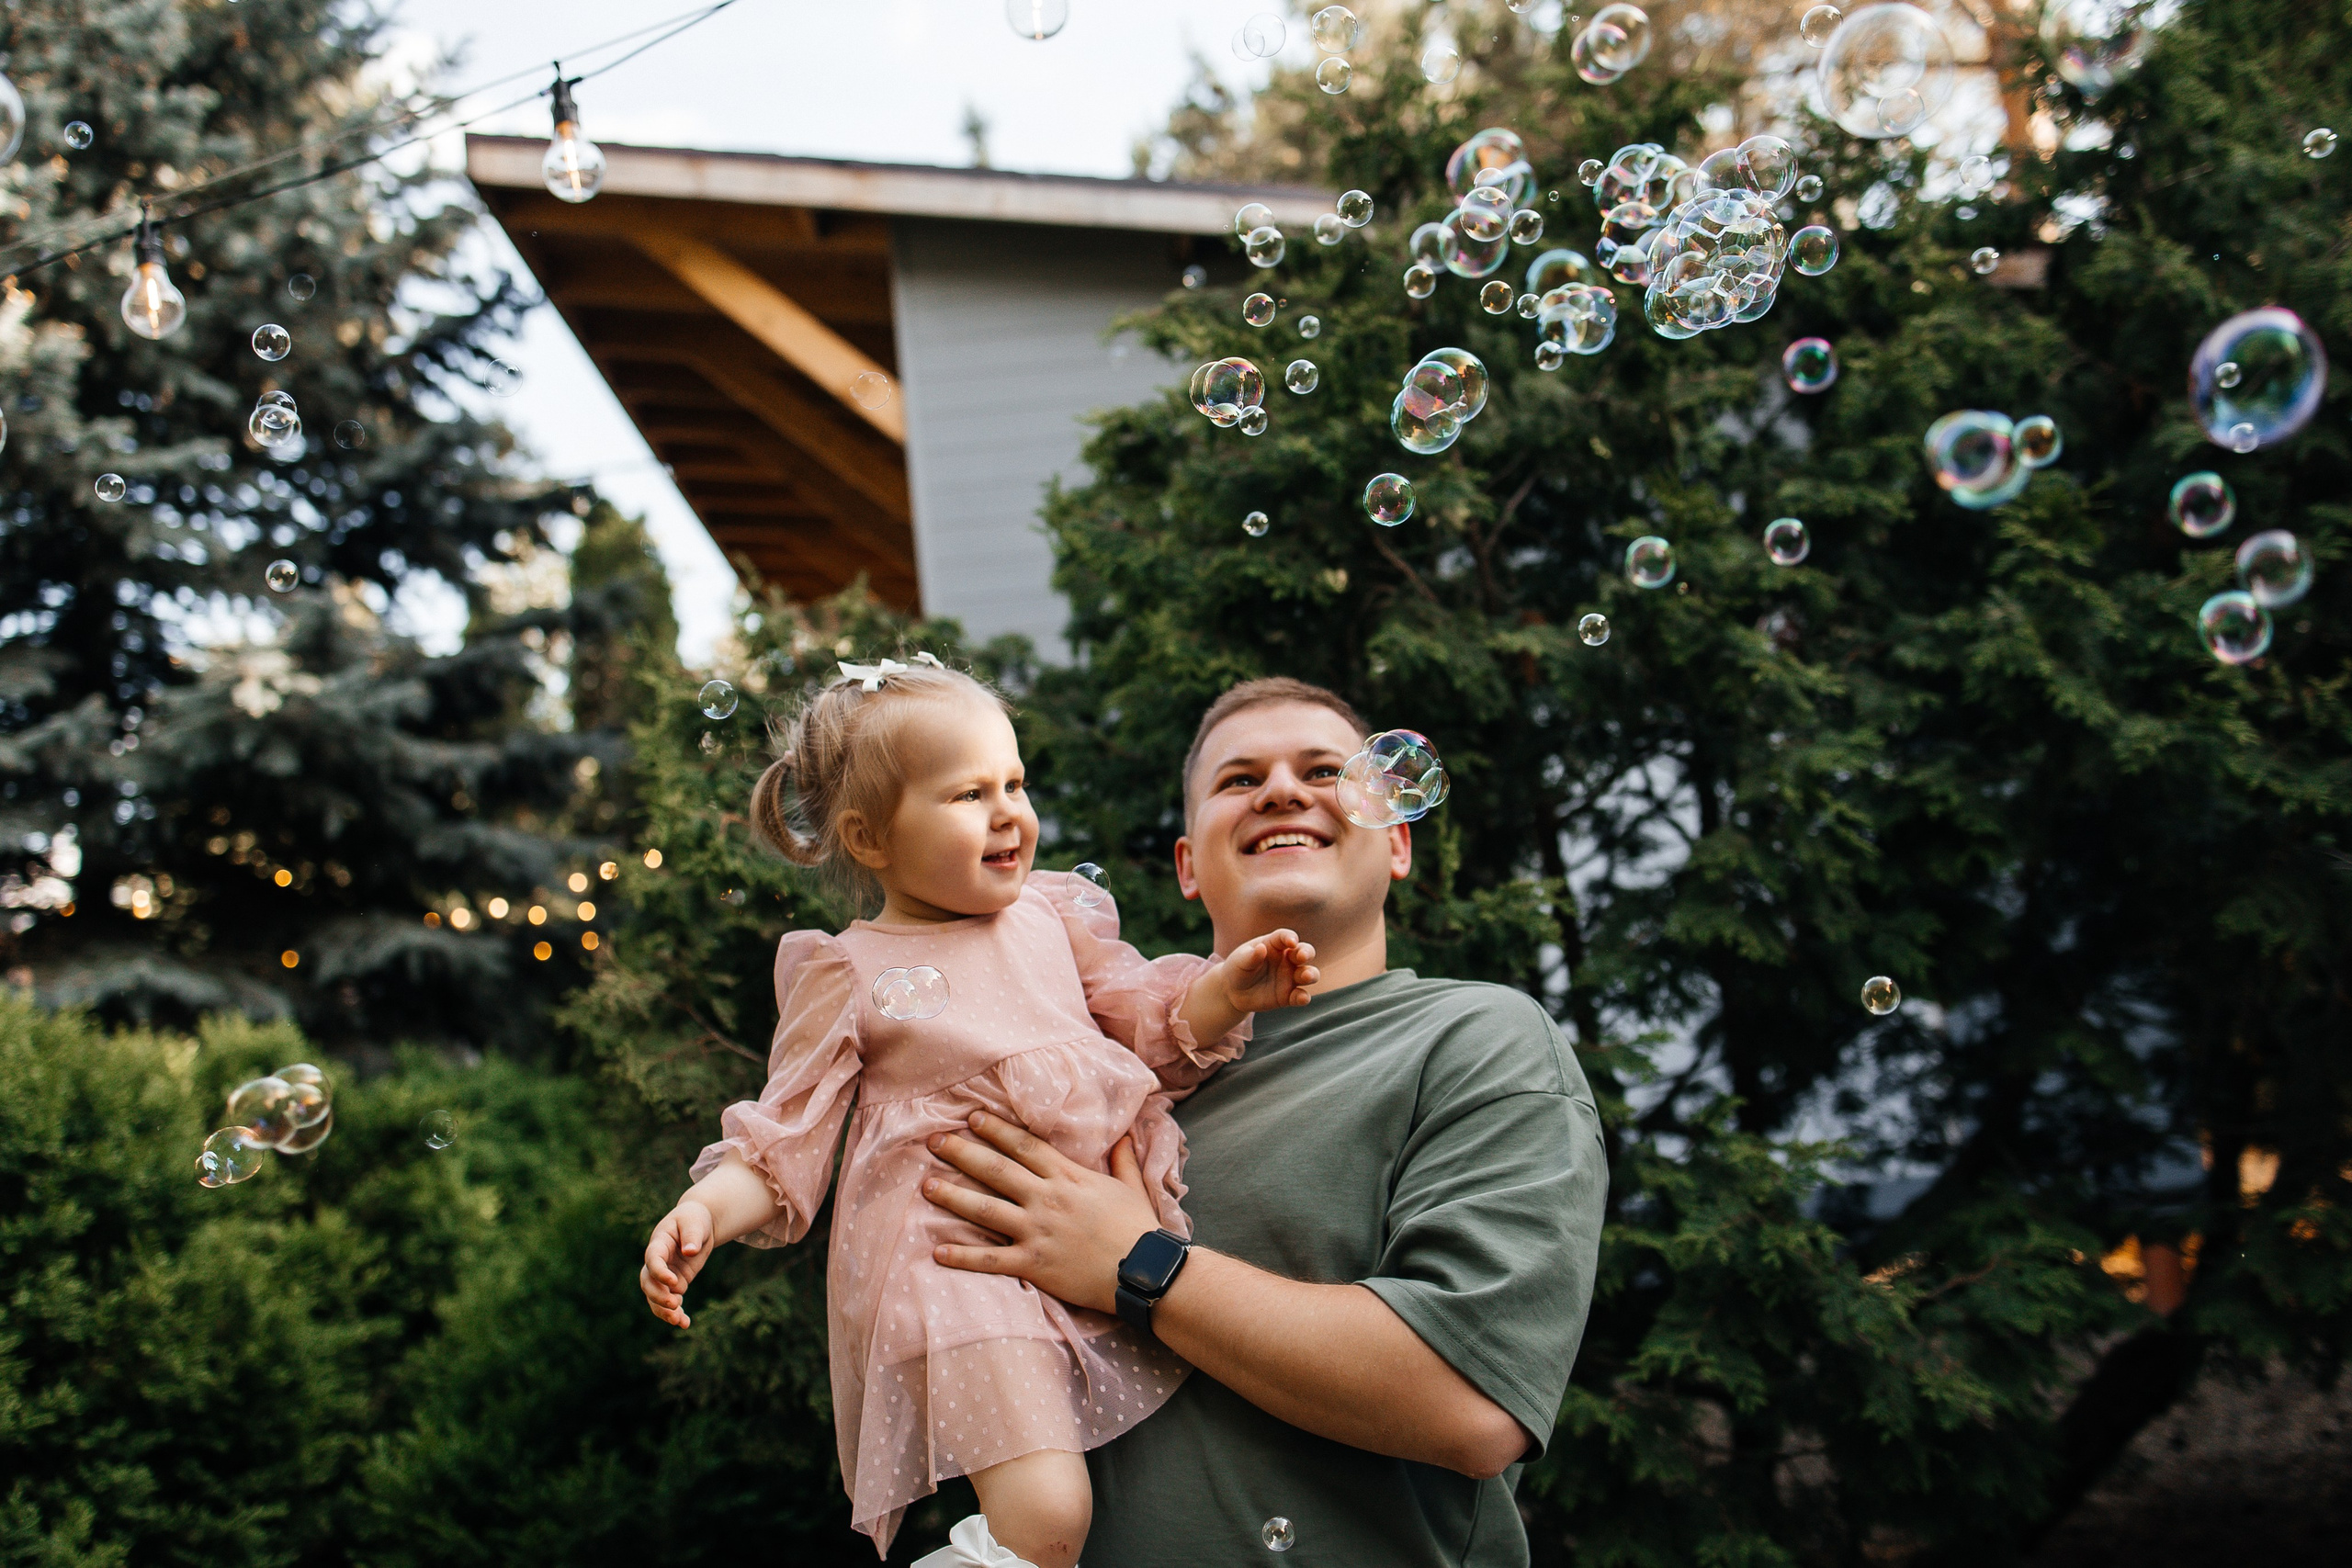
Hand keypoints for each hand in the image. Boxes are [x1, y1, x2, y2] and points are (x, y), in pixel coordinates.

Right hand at [640, 1199, 715, 1328]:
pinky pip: (670, 1301)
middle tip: (674, 1305)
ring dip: (664, 1311)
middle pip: (648, 1282)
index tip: (673, 1282)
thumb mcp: (695, 1221)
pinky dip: (675, 1313)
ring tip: (679, 1321)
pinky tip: (685, 1323)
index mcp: (659, 1243)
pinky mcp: (675, 1284)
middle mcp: (657, 1261)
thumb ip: (692, 1234)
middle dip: (658, 1296)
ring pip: (655, 1297)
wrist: (698, 1224)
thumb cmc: (694, 1218)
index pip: (652, 1259)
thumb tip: (690, 1252)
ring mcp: (665, 1274)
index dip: (659, 1272)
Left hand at [924, 1113, 1163, 1313]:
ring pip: (985, 1210)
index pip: (1025, 1147)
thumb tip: (1125, 1134)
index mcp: (1069, 1177)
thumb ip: (1122, 1160)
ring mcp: (1037, 1232)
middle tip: (934, 1142)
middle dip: (962, 1153)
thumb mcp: (1132, 1187)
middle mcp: (1047, 1199)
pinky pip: (990, 1260)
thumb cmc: (1140, 1229)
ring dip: (953, 1197)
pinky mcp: (1034, 1265)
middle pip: (996, 1171)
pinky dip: (963, 1256)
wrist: (1144, 1272)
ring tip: (927, 1186)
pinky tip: (938, 1251)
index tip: (972, 1118)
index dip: (996, 1131)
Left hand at [1213, 928, 1317, 1014]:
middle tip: (1302, 956)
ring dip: (1311, 974)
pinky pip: (1300, 996)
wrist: (1233, 992)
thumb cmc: (1238, 968)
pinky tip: (1301, 998)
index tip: (1291, 942)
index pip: (1285, 936)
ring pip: (1309, 973)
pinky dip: (1303, 997)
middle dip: (1307, 953)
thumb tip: (1261, 948)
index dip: (1290, 937)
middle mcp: (1286, 959)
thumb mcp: (1240, 961)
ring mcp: (1290, 978)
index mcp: (1274, 945)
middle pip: (1305, 952)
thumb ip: (1251, 956)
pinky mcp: (1289, 996)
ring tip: (1305, 976)